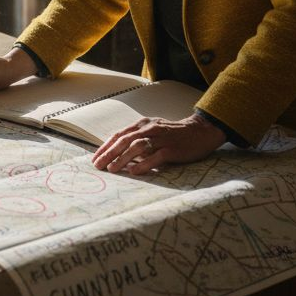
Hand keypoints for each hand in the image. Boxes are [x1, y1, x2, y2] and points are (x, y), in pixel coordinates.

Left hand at [92, 114, 226, 174]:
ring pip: (138, 147)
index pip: (119, 135)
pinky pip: (155, 156)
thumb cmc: (173, 134)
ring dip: (123, 158)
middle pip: (125, 140)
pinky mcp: (172, 149)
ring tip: (112, 169)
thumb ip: (137, 139)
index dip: (106, 147)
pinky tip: (134, 171)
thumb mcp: (153, 131)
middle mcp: (150, 129)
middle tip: (98, 166)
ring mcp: (161, 138)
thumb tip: (119, 154)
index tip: (95, 158)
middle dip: (109, 153)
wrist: (200, 132)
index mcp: (143, 124)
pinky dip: (143, 164)